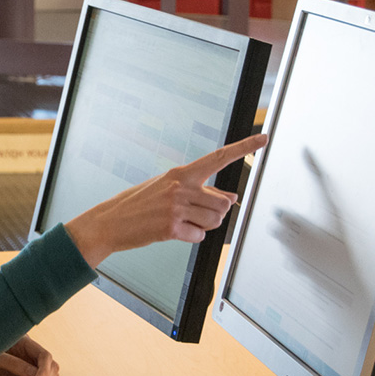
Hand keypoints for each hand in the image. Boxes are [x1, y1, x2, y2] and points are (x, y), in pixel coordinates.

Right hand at [65, 134, 267, 267]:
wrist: (111, 222)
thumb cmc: (140, 204)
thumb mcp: (169, 190)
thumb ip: (201, 192)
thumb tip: (232, 198)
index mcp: (181, 173)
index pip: (219, 157)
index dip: (244, 147)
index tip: (263, 137)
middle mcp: (180, 186)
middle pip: (223, 205)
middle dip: (215, 214)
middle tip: (194, 215)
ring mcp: (175, 207)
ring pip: (215, 222)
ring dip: (204, 227)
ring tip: (182, 222)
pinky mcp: (170, 227)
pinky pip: (199, 237)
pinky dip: (191, 238)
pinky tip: (173, 232)